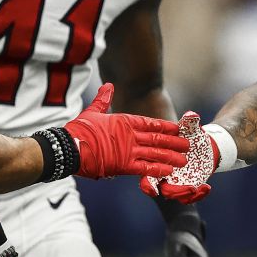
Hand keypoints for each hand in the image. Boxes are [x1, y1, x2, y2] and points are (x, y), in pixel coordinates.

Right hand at [64, 83, 189, 178]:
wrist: (68, 147)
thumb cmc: (78, 130)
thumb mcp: (93, 111)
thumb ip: (103, 99)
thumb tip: (108, 85)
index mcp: (124, 121)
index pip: (150, 123)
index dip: (166, 126)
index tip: (177, 128)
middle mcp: (129, 135)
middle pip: (157, 138)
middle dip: (174, 142)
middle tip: (188, 145)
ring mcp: (128, 150)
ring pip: (155, 153)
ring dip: (171, 156)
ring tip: (184, 159)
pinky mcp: (123, 165)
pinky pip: (145, 167)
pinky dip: (158, 169)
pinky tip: (169, 170)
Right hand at [139, 112, 217, 203]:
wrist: (202, 144)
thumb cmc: (189, 135)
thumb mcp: (190, 128)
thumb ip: (188, 122)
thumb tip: (192, 115)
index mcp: (157, 162)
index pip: (148, 177)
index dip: (148, 185)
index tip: (153, 189)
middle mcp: (163, 176)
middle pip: (163, 189)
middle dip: (174, 191)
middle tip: (188, 187)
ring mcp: (175, 184)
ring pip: (177, 195)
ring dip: (186, 194)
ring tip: (199, 187)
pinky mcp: (187, 187)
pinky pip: (190, 197)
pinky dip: (198, 195)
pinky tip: (206, 187)